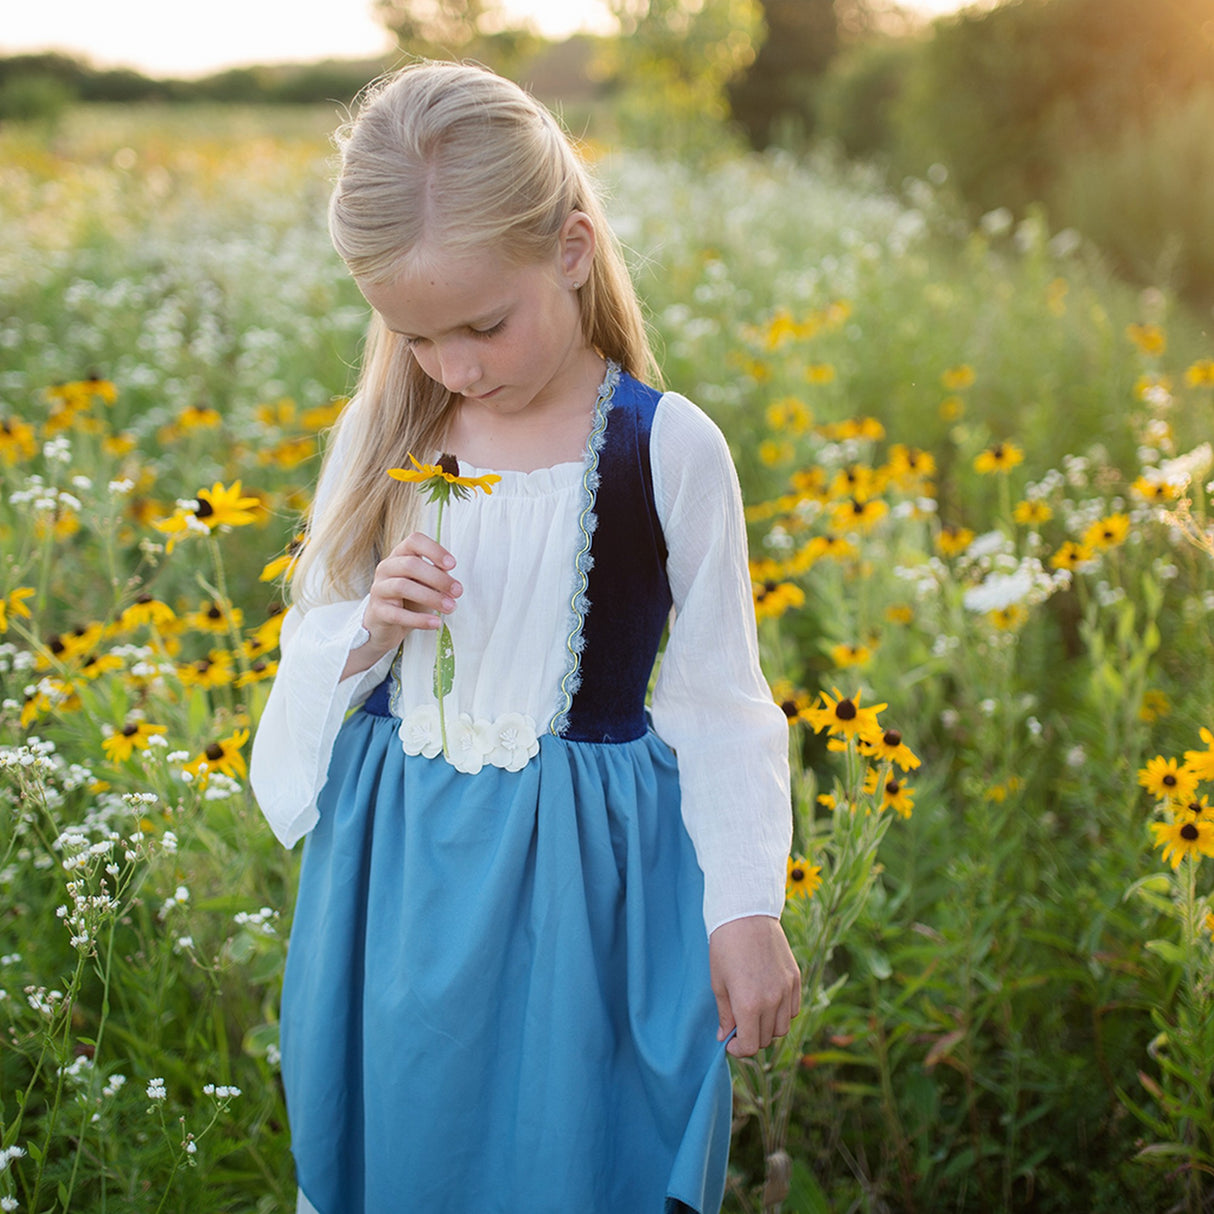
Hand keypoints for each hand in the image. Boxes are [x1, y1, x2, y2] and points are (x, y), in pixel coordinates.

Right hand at [344, 531, 460, 676]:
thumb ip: (437, 576)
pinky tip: (436, 623)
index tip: (452, 565)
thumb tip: (452, 581)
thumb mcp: (425, 584)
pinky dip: (420, 620)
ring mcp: (379, 589)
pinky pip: (398, 614)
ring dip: (431, 598)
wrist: (385, 624)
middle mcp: (386, 568)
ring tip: (450, 607)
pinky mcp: (377, 611)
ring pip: (403, 587)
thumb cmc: (409, 599)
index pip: (414, 541)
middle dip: (438, 578)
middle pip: (411, 565)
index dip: (434, 550)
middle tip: (457, 591)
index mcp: (400, 555)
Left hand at [708, 915, 800, 1057]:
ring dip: (768, 1027)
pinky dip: (782, 1013)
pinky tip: (768, 1000)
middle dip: (751, 1037)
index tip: (731, 1043)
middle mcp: (772, 1001)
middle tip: (738, 1024)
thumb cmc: (725, 947)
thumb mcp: (718, 983)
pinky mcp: (796, 979)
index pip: (750, 1046)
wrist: (746, 915)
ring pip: (782, 1028)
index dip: (739, 1050)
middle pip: (766, 1038)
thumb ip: (725, 1014)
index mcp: (749, 1005)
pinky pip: (793, 1010)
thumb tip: (725, 1036)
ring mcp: (787, 990)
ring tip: (754, 1011)